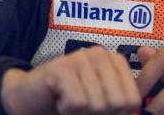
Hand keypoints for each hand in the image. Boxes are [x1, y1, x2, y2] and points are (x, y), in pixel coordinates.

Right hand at [0, 45, 140, 114]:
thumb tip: (134, 110)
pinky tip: (58, 99)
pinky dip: (66, 109)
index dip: (115, 113)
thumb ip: (121, 104)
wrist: (29, 101)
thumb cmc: (69, 102)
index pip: (132, 101)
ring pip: (96, 104)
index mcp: (116, 62)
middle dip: (97, 113)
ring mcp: (81, 57)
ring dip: (79, 112)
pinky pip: (77, 102)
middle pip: (116, 103)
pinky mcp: (61, 67)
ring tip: (67, 100)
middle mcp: (101, 54)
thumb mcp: (101, 104)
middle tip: (80, 104)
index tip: (96, 107)